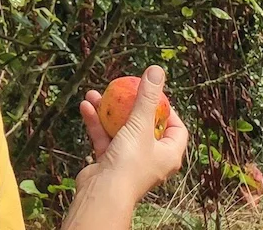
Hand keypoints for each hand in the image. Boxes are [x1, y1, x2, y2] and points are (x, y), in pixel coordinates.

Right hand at [77, 66, 189, 206]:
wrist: (104, 193)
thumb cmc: (130, 162)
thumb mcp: (140, 125)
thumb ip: (147, 97)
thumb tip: (156, 70)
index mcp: (169, 154)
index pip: (177, 129)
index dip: (167, 110)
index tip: (152, 94)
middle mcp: (152, 158)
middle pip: (145, 127)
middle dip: (130, 107)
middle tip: (123, 91)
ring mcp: (130, 161)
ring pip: (121, 131)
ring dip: (108, 112)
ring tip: (95, 94)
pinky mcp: (110, 162)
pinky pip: (105, 138)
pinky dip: (96, 123)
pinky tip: (86, 107)